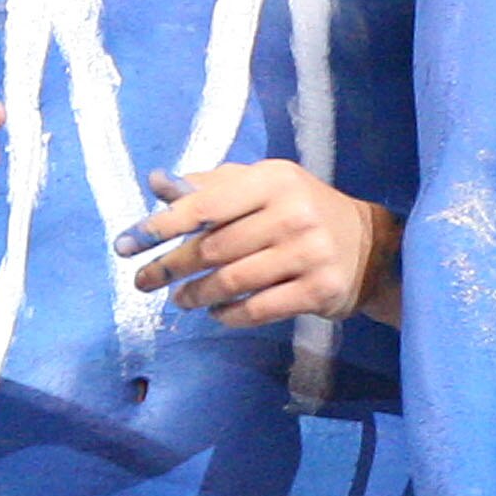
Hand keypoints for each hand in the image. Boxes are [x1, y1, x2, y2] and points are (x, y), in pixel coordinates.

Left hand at [117, 162, 401, 327]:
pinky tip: (217, 312)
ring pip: (232, 282)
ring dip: (196, 295)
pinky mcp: (320, 290)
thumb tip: (156, 183)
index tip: (124, 245)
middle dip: (169, 268)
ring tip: (179, 299)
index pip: (204, 203)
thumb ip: (212, 185)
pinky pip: (258, 309)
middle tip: (143, 281)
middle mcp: (294, 213)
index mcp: (274, 180)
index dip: (159, 226)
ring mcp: (310, 253)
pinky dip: (228, 315)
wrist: (371, 244)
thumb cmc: (302, 210)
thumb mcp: (263, 185)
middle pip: (213, 248)